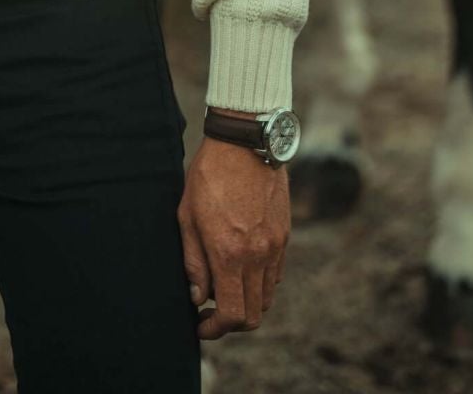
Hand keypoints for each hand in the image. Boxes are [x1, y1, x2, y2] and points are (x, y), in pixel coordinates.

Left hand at [179, 133, 288, 339]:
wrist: (244, 143)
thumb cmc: (209, 176)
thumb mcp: (187, 216)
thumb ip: (193, 261)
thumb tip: (197, 297)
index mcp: (230, 253)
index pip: (231, 314)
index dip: (214, 329)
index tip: (200, 324)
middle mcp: (258, 256)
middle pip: (252, 315)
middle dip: (230, 322)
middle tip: (210, 312)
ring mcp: (275, 247)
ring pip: (265, 298)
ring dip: (245, 302)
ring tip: (224, 287)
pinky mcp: (284, 236)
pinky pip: (274, 275)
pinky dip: (259, 282)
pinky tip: (241, 266)